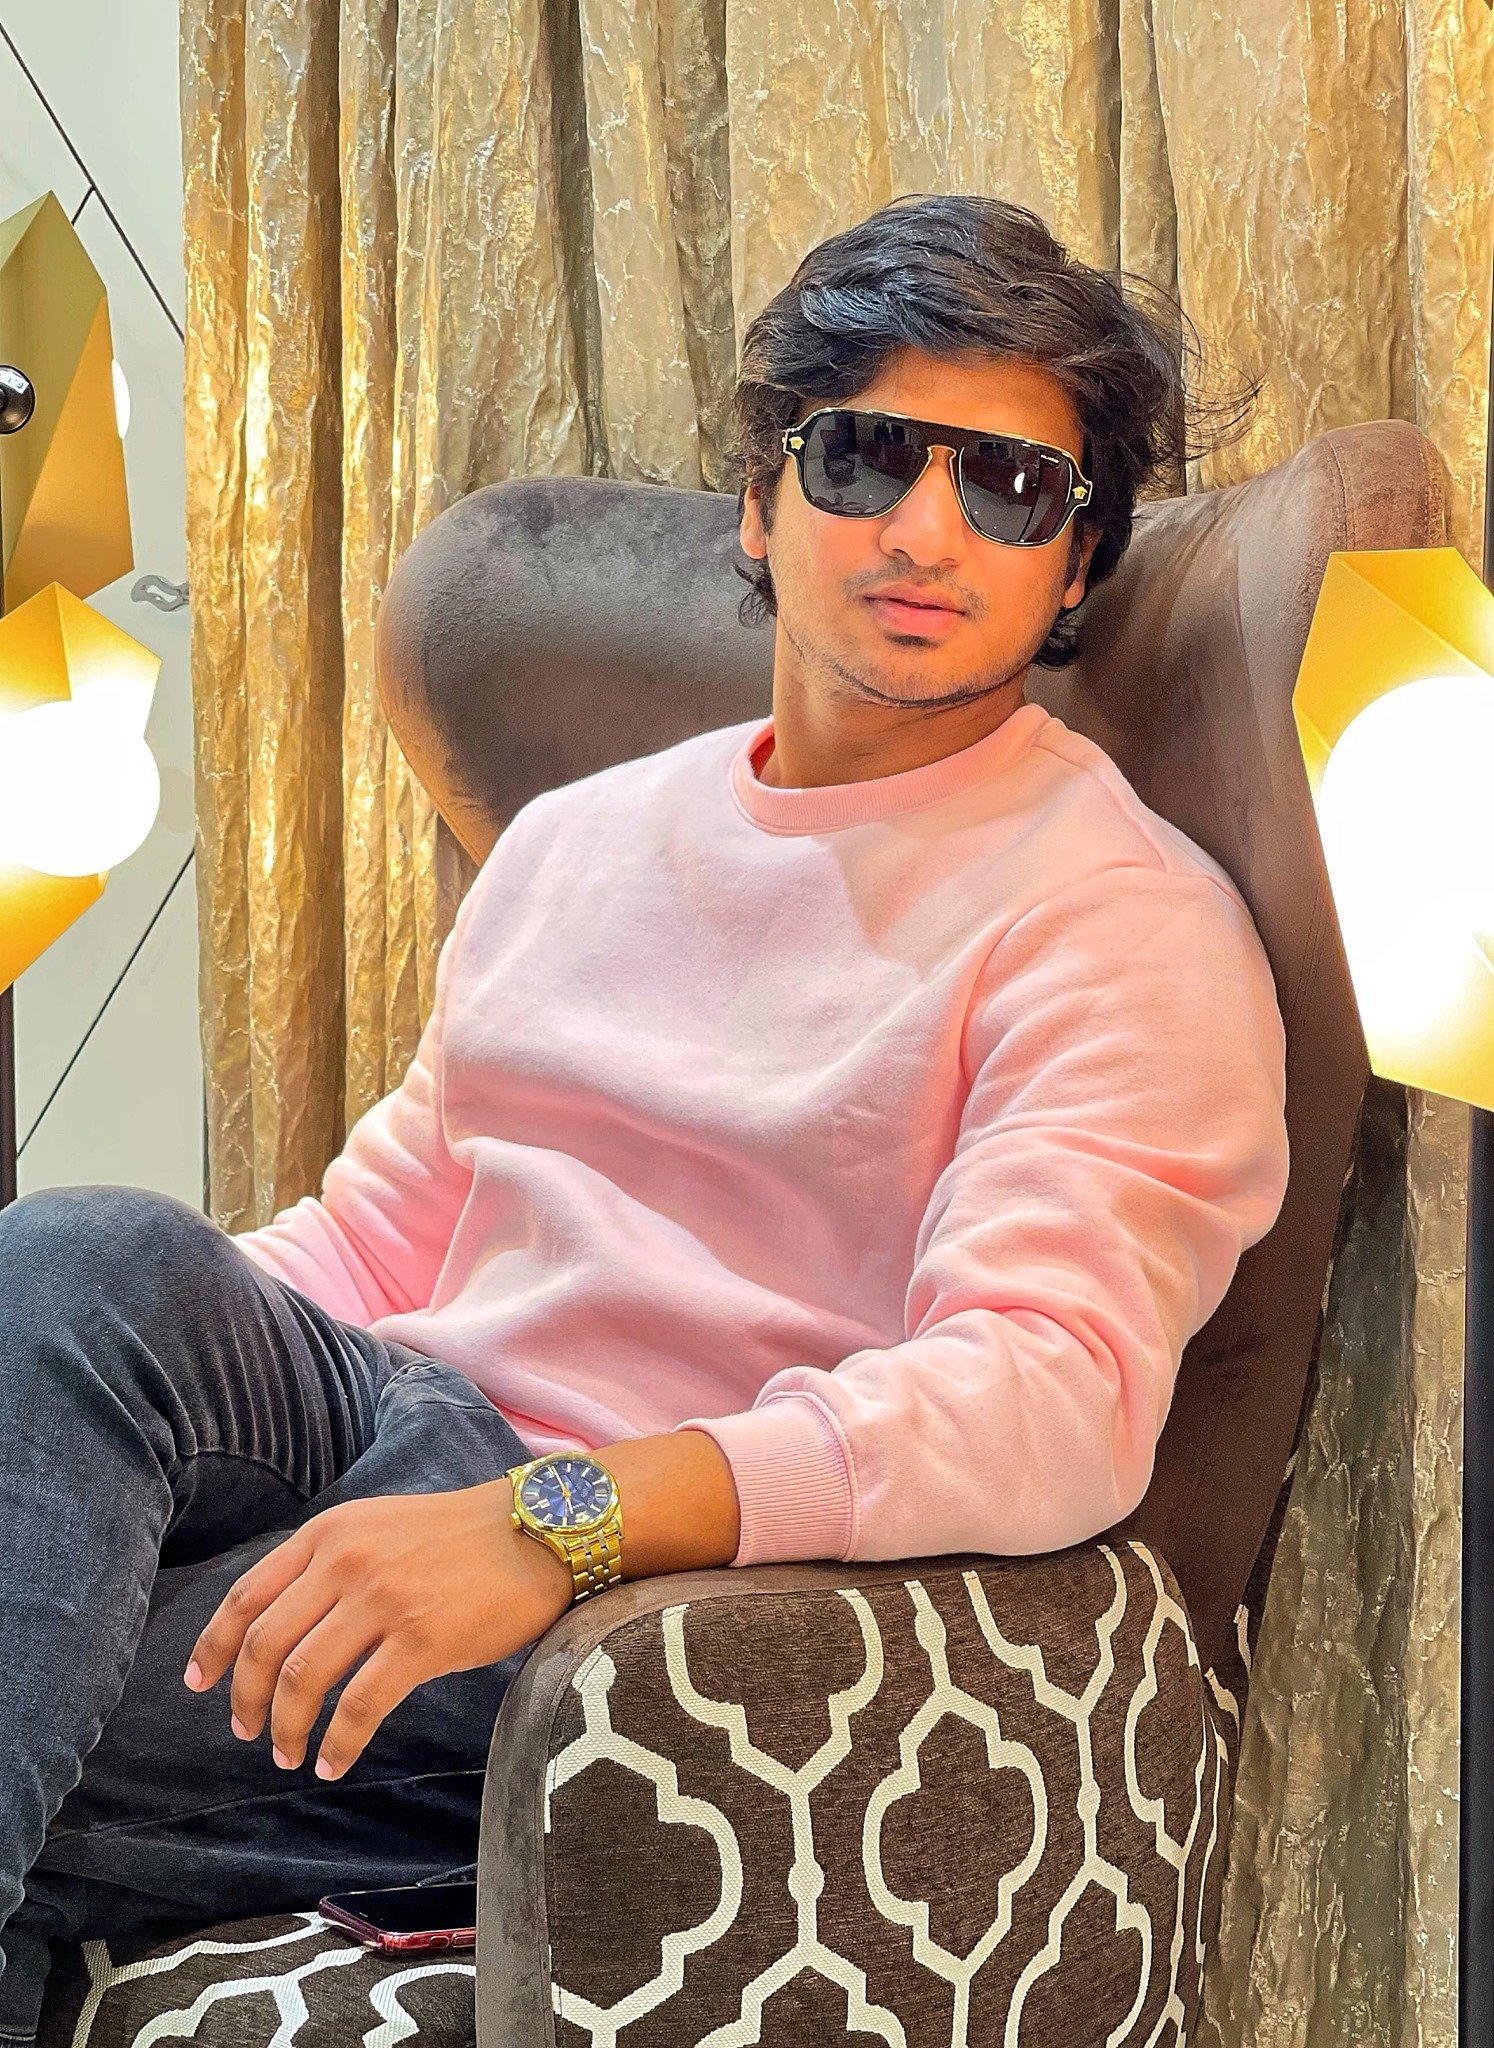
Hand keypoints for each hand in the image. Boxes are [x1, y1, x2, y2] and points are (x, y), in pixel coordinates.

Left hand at [181, 1479, 573, 1780]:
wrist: (541, 1530)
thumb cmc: (464, 1536)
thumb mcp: (381, 1526)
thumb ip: (333, 1563)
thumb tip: (287, 1625)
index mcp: (331, 1533)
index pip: (249, 1594)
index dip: (216, 1645)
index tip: (200, 1681)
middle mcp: (347, 1562)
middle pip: (265, 1643)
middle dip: (246, 1697)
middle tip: (249, 1731)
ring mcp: (383, 1601)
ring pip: (302, 1678)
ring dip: (286, 1727)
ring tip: (289, 1753)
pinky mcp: (422, 1640)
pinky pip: (359, 1706)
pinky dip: (338, 1742)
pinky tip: (333, 1762)